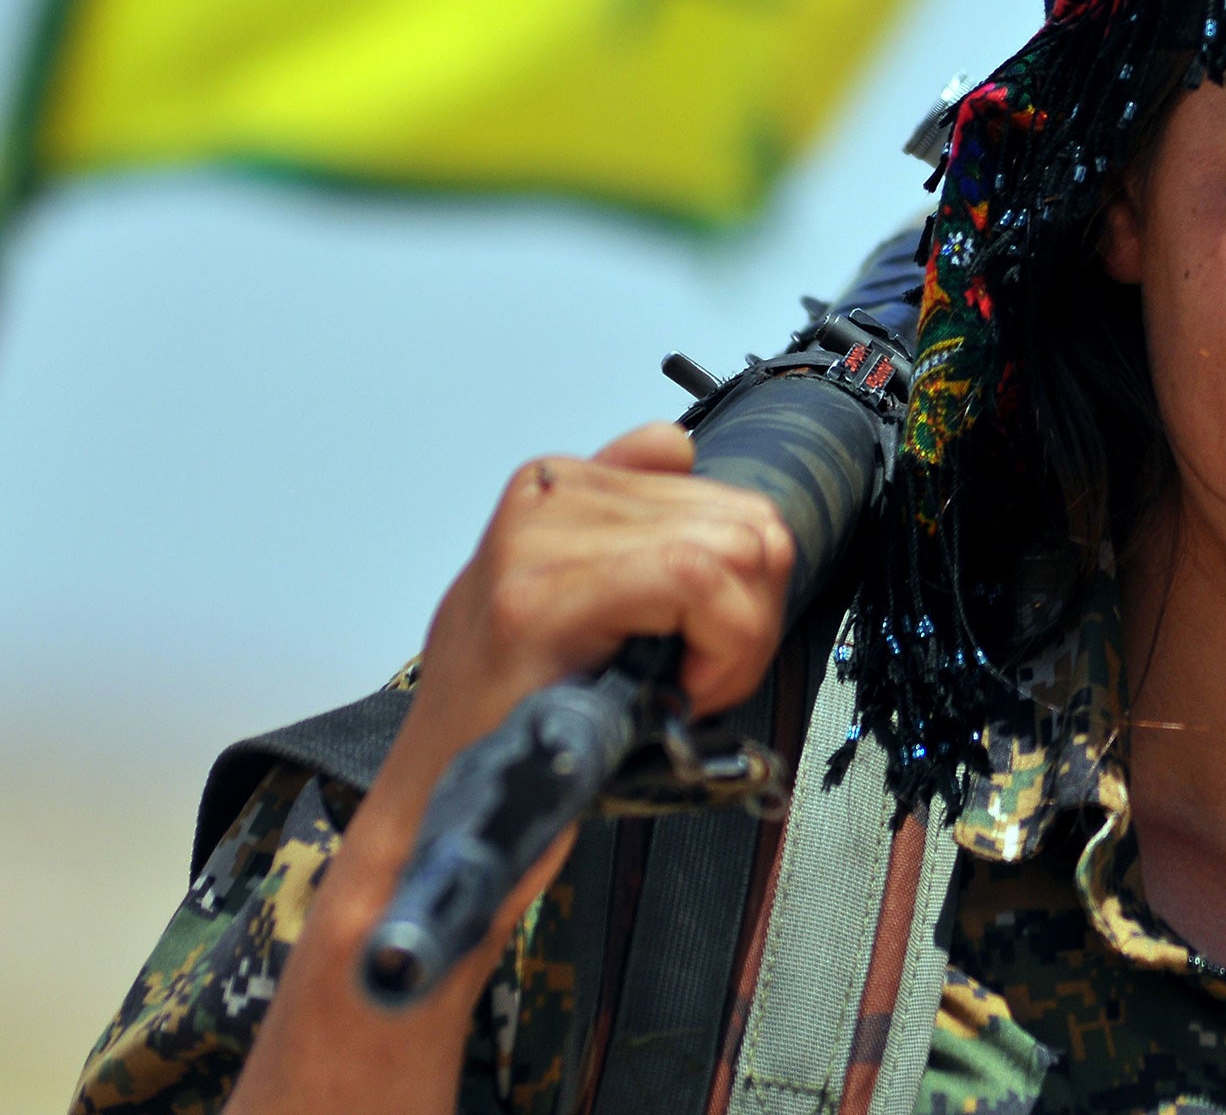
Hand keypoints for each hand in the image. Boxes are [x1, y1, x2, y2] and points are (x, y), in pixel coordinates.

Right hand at [226, 423, 792, 1113]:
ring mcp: (534, 539)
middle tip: (692, 680)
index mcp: (563, 484)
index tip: (710, 649)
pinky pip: (696, 579)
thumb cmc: (529, 716)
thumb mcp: (586, 599)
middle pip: (748, 524)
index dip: (751, 587)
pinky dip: (719, 647)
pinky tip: (671, 689)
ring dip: (735, 642)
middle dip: (750, 618)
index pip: (733, 501)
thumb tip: (677, 446)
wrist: (442, 811)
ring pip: (735, 550)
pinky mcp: (533, 597)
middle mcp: (547, 493)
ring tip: (671, 686)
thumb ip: (636, 521)